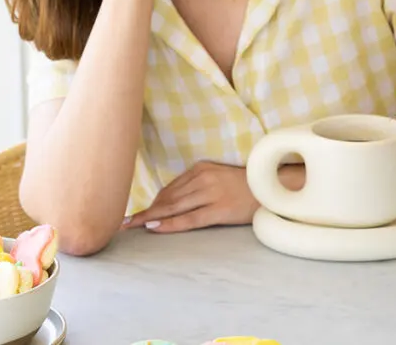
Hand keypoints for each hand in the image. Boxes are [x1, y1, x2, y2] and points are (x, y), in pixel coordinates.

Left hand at [121, 161, 261, 233]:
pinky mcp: (219, 209)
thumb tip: (169, 202)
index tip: (134, 212)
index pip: (170, 188)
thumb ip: (196, 184)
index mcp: (202, 168)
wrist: (273, 188)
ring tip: (131, 226)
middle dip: (144, 210)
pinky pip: (189, 219)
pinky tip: (154, 227)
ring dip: (151, 217)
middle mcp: (204, 178)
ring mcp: (212, 193)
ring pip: (174, 207)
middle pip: (168, 198)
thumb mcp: (218, 177)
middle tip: (122, 221)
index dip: (152, 202)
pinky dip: (169, 223)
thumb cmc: (245, 186)